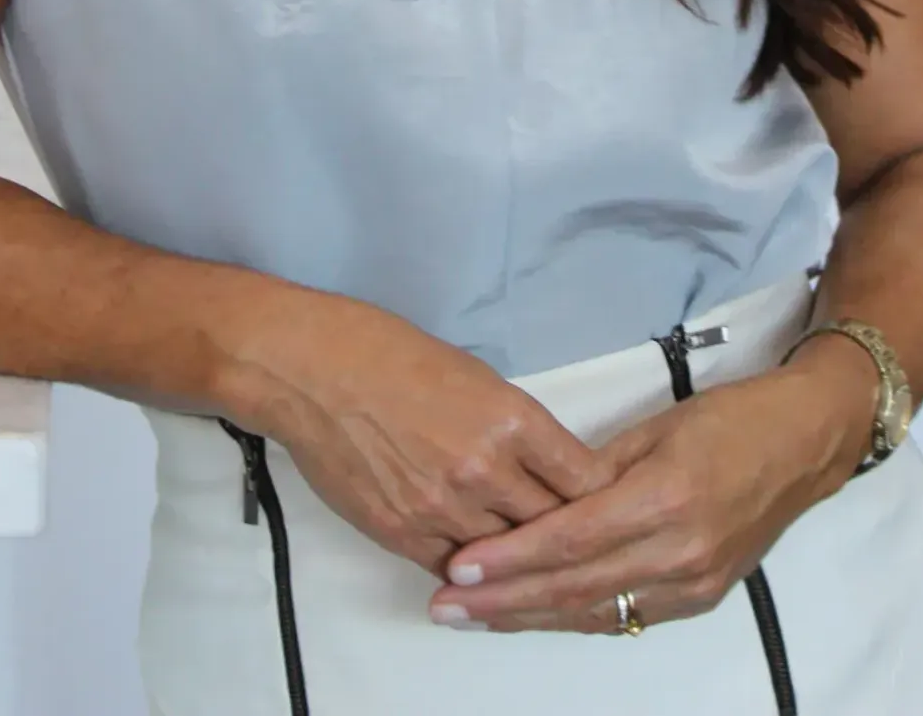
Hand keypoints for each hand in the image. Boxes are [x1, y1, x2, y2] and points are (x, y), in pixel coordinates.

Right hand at [231, 288, 621, 577]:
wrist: (315, 371)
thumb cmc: (390, 353)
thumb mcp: (474, 375)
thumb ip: (513, 427)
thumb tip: (541, 463)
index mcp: (511, 419)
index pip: (583, 478)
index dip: (600, 495)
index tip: (607, 500)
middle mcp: (484, 469)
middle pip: (554, 525)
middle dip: (567, 530)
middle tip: (575, 533)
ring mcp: (442, 508)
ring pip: (506, 556)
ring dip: (518, 553)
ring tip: (528, 551)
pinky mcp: (402, 534)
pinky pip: (455, 568)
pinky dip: (470, 565)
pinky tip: (477, 557)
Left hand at [422, 338, 878, 635]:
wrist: (804, 444)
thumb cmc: (731, 419)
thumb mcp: (656, 427)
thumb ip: (595, 468)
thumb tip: (539, 495)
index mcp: (666, 497)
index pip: (571, 538)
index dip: (512, 557)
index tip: (461, 566)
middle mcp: (680, 550)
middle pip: (575, 586)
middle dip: (505, 600)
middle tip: (448, 605)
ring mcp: (694, 582)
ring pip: (596, 611)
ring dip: (531, 617)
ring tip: (475, 617)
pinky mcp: (701, 597)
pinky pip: (626, 615)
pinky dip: (575, 617)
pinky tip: (534, 615)